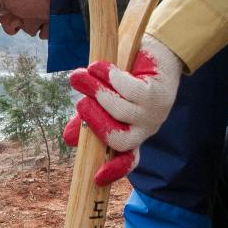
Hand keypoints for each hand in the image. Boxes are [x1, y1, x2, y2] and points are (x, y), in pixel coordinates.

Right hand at [62, 34, 181, 185]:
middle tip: (79, 103)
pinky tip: (101, 66)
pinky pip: (129, 90)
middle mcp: (145, 128)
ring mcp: (154, 113)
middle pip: (118, 140)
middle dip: (94, 121)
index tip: (97, 178)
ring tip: (84, 74)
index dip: (114, 171)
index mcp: (133, 134)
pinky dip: (110, 77)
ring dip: (97, 91)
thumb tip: (70, 140)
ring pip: (119, 112)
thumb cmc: (128, 75)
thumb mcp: (103, 98)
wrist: (157, 49)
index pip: (127, 160)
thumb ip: (88, 118)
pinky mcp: (157, 93)